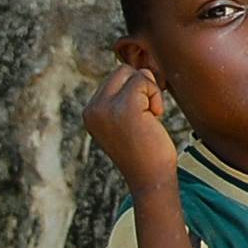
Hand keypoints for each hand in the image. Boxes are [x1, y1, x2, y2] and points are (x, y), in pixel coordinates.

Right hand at [84, 63, 179, 191]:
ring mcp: (106, 107)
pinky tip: (155, 118)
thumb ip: (124, 98)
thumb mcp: (126, 122)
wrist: (151, 178)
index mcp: (90, 112)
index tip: (140, 116)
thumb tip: (141, 69)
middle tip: (148, 115)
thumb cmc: (146, 152)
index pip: (114, 79)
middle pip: (123, 71)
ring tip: (149, 118)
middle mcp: (92, 109)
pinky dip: (156, 96)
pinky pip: (144, 81)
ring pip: (134, 73)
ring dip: (150, 92)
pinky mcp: (125, 106)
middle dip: (142, 87)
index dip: (135, 91)